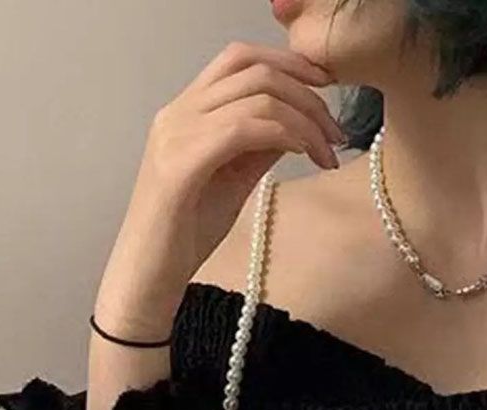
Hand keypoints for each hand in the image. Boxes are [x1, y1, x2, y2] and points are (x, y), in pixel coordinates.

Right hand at [95, 40, 343, 331]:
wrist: (149, 273)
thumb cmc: (186, 234)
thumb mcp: (233, 182)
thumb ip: (258, 148)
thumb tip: (296, 126)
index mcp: (187, 112)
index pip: (241, 59)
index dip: (290, 64)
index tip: (329, 89)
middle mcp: (178, 113)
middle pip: (253, 68)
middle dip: (307, 92)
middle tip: (337, 132)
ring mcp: (177, 135)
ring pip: (255, 95)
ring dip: (305, 119)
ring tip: (328, 153)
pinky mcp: (182, 164)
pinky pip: (242, 129)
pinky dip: (283, 134)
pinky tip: (303, 154)